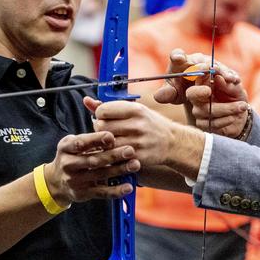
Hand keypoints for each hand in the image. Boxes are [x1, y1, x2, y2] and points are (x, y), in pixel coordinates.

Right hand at [44, 131, 140, 204]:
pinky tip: (128, 186)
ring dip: (119, 170)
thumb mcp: (75, 142)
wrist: (57, 182)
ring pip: (100, 175)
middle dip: (113, 155)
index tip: (112, 136)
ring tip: (135, 165)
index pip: (80, 143)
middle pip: (93, 160)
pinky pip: (101, 193)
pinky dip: (116, 190)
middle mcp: (68, 165)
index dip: (96, 139)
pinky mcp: (82, 194)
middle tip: (131, 150)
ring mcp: (75, 181)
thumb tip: (112, 133)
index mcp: (66, 148)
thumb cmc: (74, 155)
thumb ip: (91, 137)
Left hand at [84, 97, 204, 179]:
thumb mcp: (133, 110)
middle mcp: (137, 125)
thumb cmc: (149, 124)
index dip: (100, 115)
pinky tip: (118, 152)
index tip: (106, 118)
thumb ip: (108, 107)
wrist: (172, 142)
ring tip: (112, 142)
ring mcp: (138, 142)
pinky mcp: (138, 157)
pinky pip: (115, 158)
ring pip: (106, 144)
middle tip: (108, 132)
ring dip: (105, 144)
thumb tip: (86, 101)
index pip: (103, 111)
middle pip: (101, 128)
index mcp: (136, 109)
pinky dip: (113, 156)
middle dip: (101, 130)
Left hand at [153, 48, 241, 105]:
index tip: (178, 58)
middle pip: (199, 61)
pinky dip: (231, 77)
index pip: (177, 55)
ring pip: (216, 66)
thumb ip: (167, 94)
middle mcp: (197, 60)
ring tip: (225, 76)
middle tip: (207, 70)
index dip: (177, 56)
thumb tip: (158, 96)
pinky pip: (228, 73)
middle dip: (203, 66)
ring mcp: (212, 64)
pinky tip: (234, 80)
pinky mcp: (224, 71)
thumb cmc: (183, 91)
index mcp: (181, 62)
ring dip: (221, 71)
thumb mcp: (174, 95)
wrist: (201, 95)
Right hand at [186, 74, 250, 137]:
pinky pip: (212, 123)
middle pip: (192, 93)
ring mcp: (198, 110)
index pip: (199, 73)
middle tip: (208, 91)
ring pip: (207, 110)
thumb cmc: (236, 97)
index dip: (203, 70)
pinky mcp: (202, 124)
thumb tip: (218, 77)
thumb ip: (228, 83)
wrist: (241, 116)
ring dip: (228, 108)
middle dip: (199, 92)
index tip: (213, 69)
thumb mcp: (236, 88)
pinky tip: (234, 117)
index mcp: (205, 82)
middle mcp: (198, 95)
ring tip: (242, 106)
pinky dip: (226, 120)